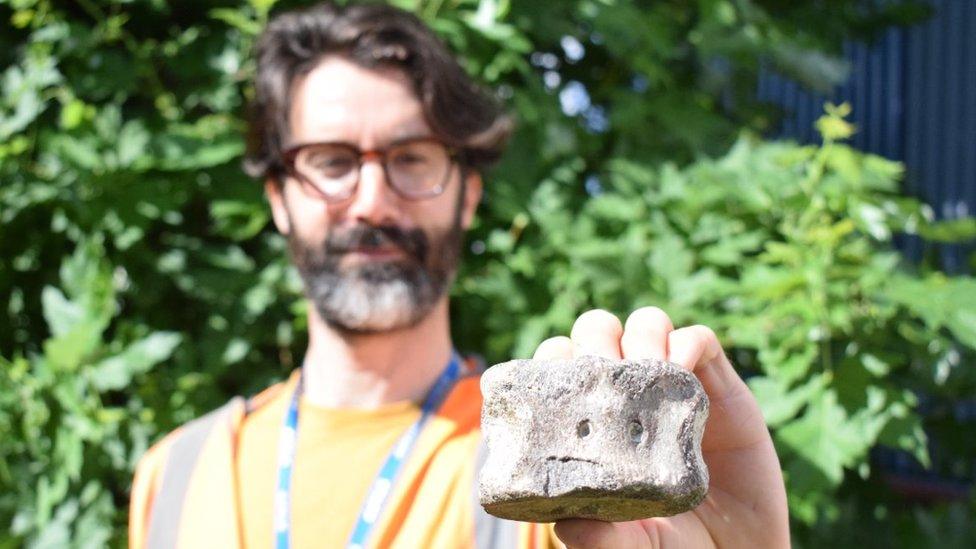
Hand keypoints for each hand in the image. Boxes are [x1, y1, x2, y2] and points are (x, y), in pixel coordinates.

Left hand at [533, 308, 789, 548]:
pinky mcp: (718, 386)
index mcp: (593, 420)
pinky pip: (699, 340)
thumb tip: (566, 528)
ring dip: (641, 335)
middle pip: (598, 332)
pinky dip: (687, 342)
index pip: (560, 366)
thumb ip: (599, 539)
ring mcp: (671, 387)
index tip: (557, 374)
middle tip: (604, 371)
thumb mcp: (631, 546)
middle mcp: (628, 396)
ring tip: (647, 368)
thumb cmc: (674, 548)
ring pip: (646, 325)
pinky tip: (680, 369)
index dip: (554, 359)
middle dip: (595, 338)